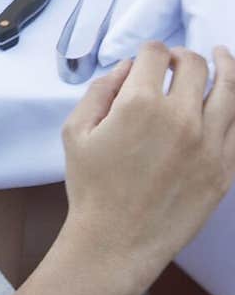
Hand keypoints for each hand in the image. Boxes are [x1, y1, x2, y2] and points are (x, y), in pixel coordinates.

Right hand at [60, 42, 234, 294]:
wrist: (116, 243)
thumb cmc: (91, 188)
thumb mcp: (76, 131)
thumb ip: (100, 89)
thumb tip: (127, 68)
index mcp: (139, 104)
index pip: (155, 53)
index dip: (149, 51)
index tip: (147, 59)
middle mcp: (179, 118)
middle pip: (194, 65)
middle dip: (182, 56)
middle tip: (176, 62)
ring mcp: (208, 144)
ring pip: (228, 89)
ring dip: (223, 66)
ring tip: (221, 56)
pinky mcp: (223, 169)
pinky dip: (234, 105)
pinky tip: (230, 98)